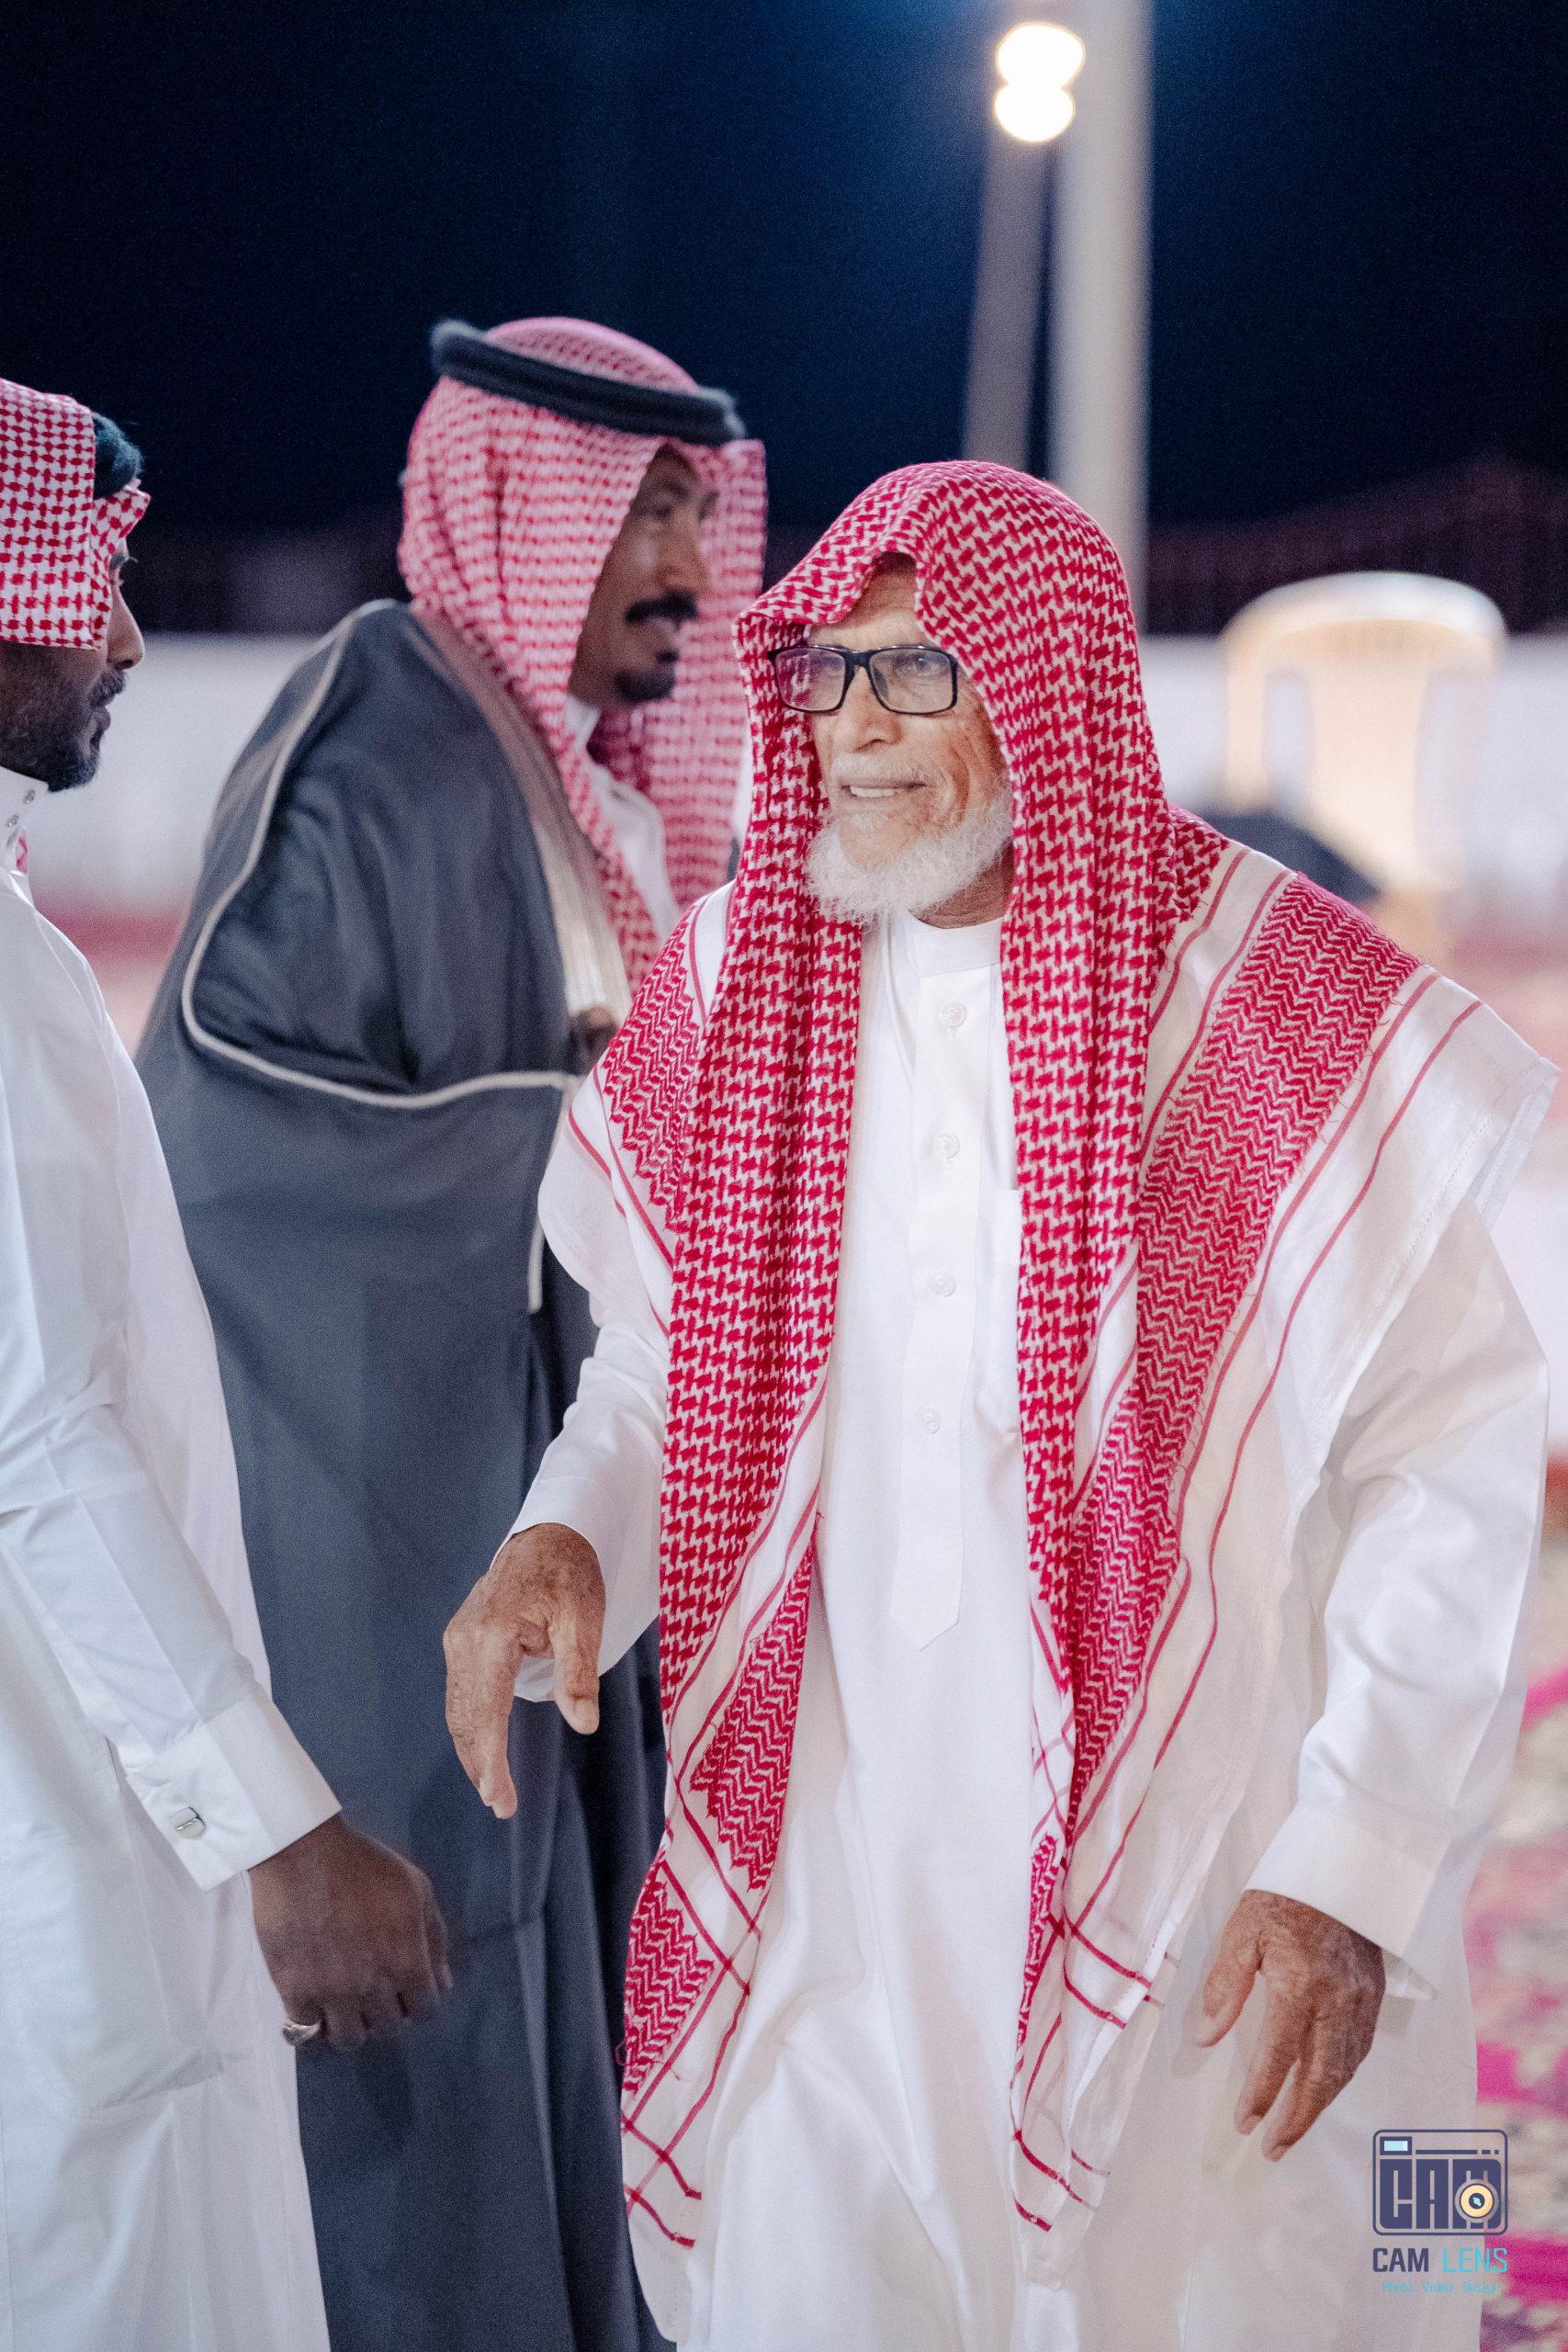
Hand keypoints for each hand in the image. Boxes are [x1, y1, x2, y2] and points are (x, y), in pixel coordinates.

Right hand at [249, 1814, 450, 2050]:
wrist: (303, 1854)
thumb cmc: (365, 1864)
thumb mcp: (417, 1889)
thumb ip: (434, 1937)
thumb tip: (442, 1982)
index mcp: (408, 1961)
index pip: (425, 2011)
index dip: (418, 2003)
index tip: (406, 1992)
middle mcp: (374, 1987)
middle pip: (388, 2029)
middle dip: (386, 2015)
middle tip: (373, 1996)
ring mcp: (333, 1994)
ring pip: (348, 2041)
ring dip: (350, 2028)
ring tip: (343, 2008)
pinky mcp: (295, 1993)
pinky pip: (305, 2035)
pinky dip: (310, 2030)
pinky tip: (311, 2014)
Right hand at [444, 1522, 604, 1817]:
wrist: (548, 1533)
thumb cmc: (570, 1572)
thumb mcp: (584, 1619)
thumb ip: (579, 1672)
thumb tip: (583, 1723)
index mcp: (492, 1636)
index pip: (486, 1714)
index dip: (490, 1762)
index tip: (498, 1800)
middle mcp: (464, 1639)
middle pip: (464, 1717)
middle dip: (478, 1765)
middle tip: (500, 1806)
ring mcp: (458, 1637)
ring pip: (457, 1707)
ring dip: (471, 1749)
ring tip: (492, 1788)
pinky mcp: (461, 1637)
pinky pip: (460, 1691)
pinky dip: (470, 1724)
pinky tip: (482, 1746)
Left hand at [1191, 1889, 1384, 2159]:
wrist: (1343, 1867)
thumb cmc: (1282, 1897)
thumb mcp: (1241, 1932)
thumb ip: (1224, 1987)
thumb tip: (1204, 2038)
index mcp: (1300, 1985)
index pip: (1279, 2055)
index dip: (1262, 2094)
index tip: (1244, 2123)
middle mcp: (1337, 2001)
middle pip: (1320, 2077)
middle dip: (1297, 2119)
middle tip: (1273, 2149)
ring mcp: (1361, 2002)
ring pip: (1344, 2070)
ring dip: (1320, 2106)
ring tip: (1293, 2131)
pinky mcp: (1374, 1998)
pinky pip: (1360, 2051)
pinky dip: (1341, 2079)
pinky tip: (1324, 2090)